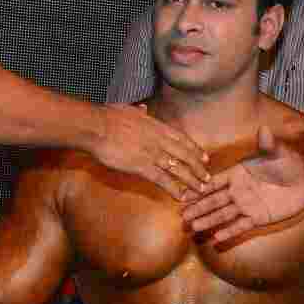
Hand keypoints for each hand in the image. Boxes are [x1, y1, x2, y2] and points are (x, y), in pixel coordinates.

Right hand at [93, 104, 209, 199]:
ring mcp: (151, 153)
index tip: (204, 157)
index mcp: (157, 126)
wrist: (96, 126)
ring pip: (178, 168)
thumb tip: (144, 107)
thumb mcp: (129, 109)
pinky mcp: (141, 166)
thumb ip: (140, 111)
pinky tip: (180, 196)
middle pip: (185, 155)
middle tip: (207, 178)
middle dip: (198, 168)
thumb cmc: (108, 116)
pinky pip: (162, 179)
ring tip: (200, 190)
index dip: (195, 150)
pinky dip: (173, 188)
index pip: (182, 139)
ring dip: (191, 180)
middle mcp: (159, 140)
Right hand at [183, 126, 303, 243]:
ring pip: (223, 214)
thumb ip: (267, 144)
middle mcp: (238, 190)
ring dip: (208, 221)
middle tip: (182, 215)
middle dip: (198, 207)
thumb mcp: (277, 153)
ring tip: (193, 227)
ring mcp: (246, 205)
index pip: (214, 182)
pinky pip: (240, 225)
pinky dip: (229, 231)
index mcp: (237, 174)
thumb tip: (264, 128)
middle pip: (214, 200)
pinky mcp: (257, 217)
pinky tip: (216, 238)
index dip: (200, 188)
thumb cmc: (289, 163)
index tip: (184, 193)